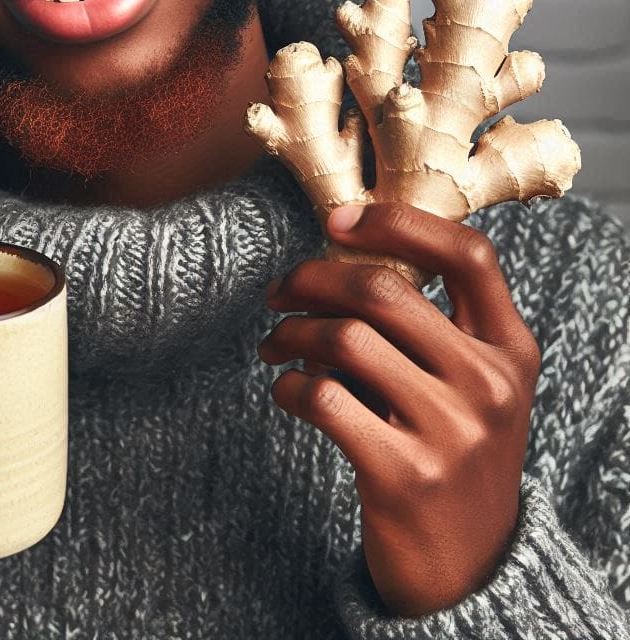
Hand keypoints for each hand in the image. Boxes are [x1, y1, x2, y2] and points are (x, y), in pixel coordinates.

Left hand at [259, 203, 541, 616]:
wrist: (469, 568)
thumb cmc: (451, 452)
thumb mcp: (469, 386)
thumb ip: (427, 327)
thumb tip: (331, 261)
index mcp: (511, 349)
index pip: (467, 254)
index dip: (398, 222)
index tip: (337, 219)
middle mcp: (490, 384)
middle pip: (384, 291)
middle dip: (312, 278)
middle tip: (278, 291)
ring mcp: (452, 431)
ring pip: (345, 339)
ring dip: (291, 333)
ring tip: (275, 344)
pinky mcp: (405, 474)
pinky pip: (324, 398)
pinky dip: (289, 386)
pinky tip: (285, 391)